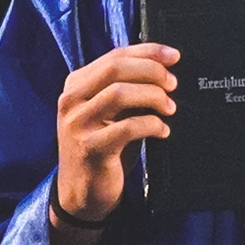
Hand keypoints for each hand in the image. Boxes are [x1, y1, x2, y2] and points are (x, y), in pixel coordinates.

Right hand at [55, 44, 178, 224]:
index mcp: (76, 84)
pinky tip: (163, 131)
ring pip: (119, 93)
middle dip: (151, 71)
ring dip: (153, 97)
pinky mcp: (90, 148)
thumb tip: (164, 69)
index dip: (148, 52)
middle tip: (173, 84)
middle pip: (115, 69)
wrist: (82, 193)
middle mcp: (71, 100)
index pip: (114, 56)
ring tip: (170, 108)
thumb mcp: (111, 113)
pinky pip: (128, 127)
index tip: (174, 56)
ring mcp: (77, 124)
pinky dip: (152, 125)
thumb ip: (127, 89)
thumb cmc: (103, 147)